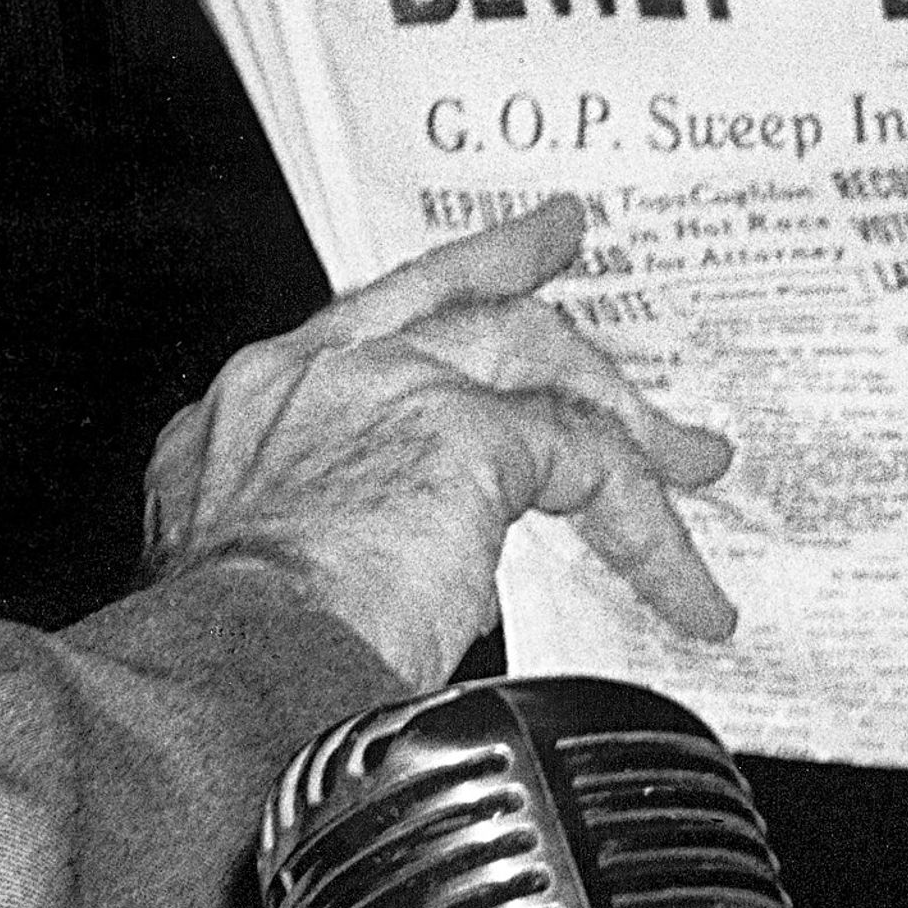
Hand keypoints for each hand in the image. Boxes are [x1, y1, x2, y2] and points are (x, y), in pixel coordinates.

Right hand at [144, 198, 735, 689]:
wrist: (225, 670)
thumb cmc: (223, 651)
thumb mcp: (245, 563)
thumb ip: (323, 534)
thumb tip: (415, 570)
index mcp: (254, 405)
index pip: (353, 331)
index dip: (414, 306)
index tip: (449, 290)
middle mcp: (316, 373)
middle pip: (439, 292)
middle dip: (509, 262)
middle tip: (556, 237)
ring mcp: (393, 388)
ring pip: (532, 353)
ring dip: (617, 405)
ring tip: (684, 450)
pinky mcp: (469, 436)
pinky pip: (588, 465)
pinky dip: (647, 532)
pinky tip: (683, 587)